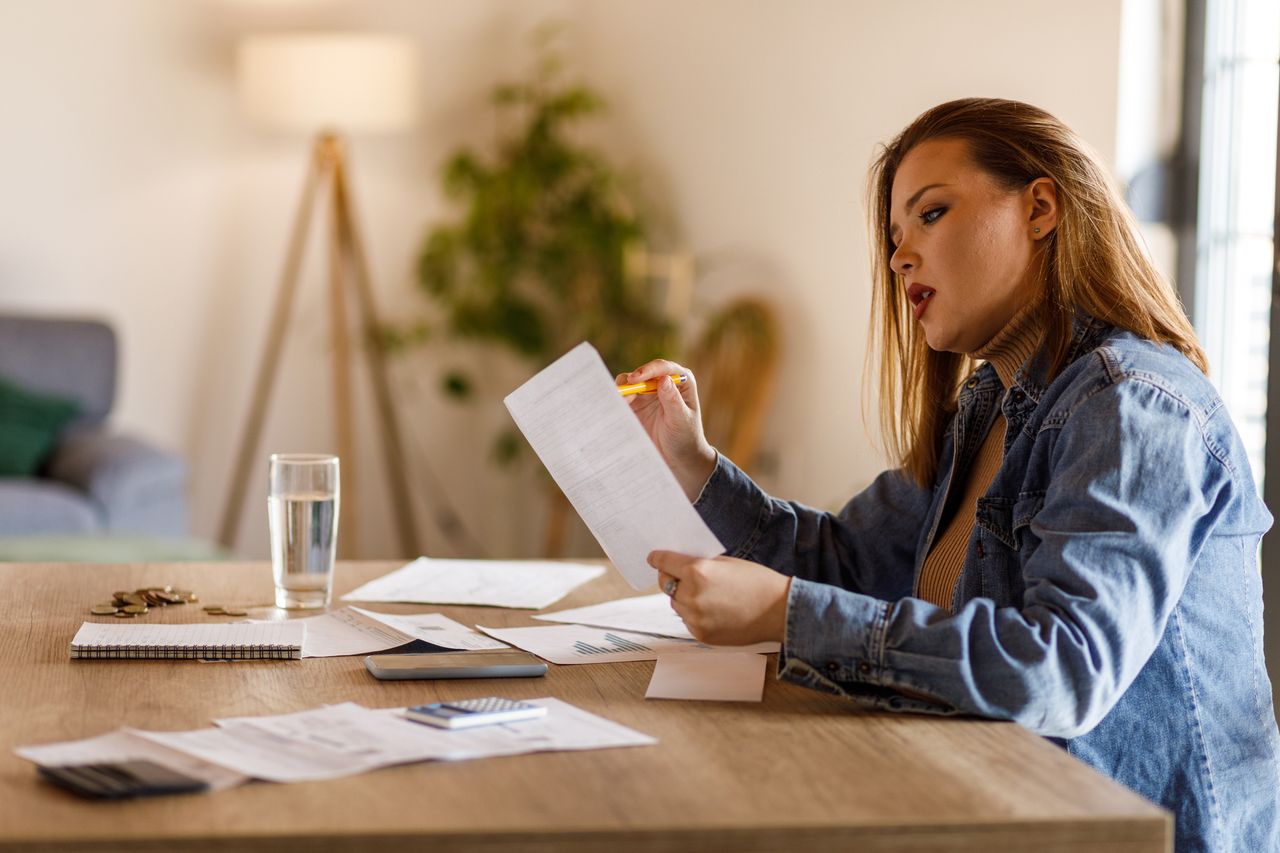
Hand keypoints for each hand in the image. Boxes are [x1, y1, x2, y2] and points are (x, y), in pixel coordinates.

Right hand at [617, 360, 716, 500]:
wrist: (678, 458)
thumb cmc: (686, 437)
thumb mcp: (681, 420)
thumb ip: (673, 400)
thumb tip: (663, 379)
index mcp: (681, 381)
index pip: (663, 368)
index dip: (648, 370)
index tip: (636, 378)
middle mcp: (663, 383)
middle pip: (643, 374)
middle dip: (630, 381)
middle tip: (620, 393)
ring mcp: (647, 393)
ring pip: (629, 384)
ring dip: (621, 391)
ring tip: (617, 403)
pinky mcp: (635, 405)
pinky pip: (622, 398)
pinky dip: (616, 401)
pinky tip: (613, 408)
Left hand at [648, 551, 790, 645]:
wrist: (778, 611)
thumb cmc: (756, 581)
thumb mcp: (726, 563)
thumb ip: (700, 565)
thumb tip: (679, 566)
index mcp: (697, 572)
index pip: (665, 563)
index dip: (658, 559)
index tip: (653, 558)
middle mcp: (691, 595)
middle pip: (666, 585)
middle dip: (671, 578)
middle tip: (680, 576)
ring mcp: (695, 618)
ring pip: (676, 604)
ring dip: (684, 598)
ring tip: (707, 595)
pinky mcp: (701, 634)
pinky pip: (688, 620)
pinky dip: (695, 614)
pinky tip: (714, 611)